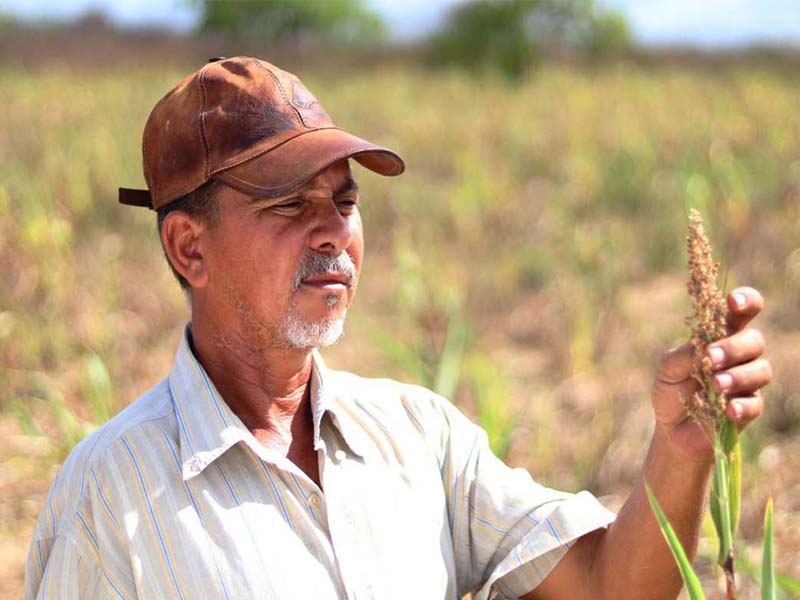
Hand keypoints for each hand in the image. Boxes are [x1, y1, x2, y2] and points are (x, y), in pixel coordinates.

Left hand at [651, 287, 771, 460]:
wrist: (671, 429)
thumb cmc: (671, 390)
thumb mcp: (668, 369)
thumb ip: (684, 355)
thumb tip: (703, 346)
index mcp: (720, 337)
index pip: (742, 312)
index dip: (746, 301)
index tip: (734, 301)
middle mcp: (739, 356)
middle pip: (754, 341)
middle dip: (734, 347)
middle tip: (710, 358)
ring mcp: (747, 382)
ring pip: (761, 370)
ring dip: (738, 376)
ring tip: (716, 385)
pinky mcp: (748, 408)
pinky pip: (756, 403)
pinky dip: (742, 405)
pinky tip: (728, 409)